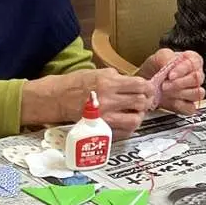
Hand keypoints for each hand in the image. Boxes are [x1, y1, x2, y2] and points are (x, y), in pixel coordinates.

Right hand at [20, 69, 151, 139]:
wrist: (57, 98)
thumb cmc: (76, 83)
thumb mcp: (97, 72)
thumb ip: (117, 77)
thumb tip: (135, 83)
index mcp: (109, 82)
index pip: (140, 85)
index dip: (148, 87)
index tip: (148, 89)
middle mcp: (108, 100)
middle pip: (140, 102)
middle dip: (146, 101)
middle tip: (144, 101)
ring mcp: (105, 116)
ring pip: (135, 120)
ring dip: (138, 116)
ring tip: (135, 112)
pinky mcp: (100, 128)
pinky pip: (123, 132)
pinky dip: (128, 128)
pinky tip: (125, 121)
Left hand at [138, 48, 205, 115]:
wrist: (146, 84)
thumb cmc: (155, 68)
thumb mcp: (158, 57)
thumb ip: (166, 56)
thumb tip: (170, 63)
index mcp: (193, 60)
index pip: (194, 64)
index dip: (182, 70)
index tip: (170, 75)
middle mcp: (196, 75)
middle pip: (197, 79)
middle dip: (179, 83)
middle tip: (164, 85)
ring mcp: (194, 91)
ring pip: (196, 94)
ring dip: (179, 94)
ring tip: (165, 92)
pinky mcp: (189, 105)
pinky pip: (190, 108)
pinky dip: (179, 105)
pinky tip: (170, 101)